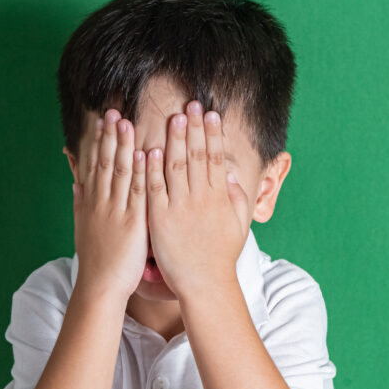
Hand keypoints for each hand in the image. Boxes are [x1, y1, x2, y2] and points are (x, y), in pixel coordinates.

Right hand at [72, 109, 147, 302]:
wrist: (100, 286)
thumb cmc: (96, 259)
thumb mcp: (83, 226)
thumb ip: (80, 201)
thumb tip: (76, 181)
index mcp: (92, 202)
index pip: (94, 165)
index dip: (98, 142)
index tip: (102, 121)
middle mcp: (101, 203)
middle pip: (104, 163)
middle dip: (110, 136)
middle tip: (114, 112)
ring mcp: (116, 211)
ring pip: (119, 172)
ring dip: (123, 146)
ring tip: (125, 123)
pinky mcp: (132, 223)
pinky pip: (136, 193)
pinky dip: (139, 172)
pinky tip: (143, 154)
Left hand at [145, 100, 249, 299]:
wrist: (204, 284)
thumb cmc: (220, 257)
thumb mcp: (237, 226)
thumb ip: (236, 199)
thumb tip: (234, 176)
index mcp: (219, 198)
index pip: (216, 158)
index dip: (213, 134)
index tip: (211, 114)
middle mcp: (201, 199)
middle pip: (198, 156)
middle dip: (195, 128)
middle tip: (192, 105)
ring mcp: (180, 208)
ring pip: (177, 166)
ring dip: (176, 140)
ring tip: (175, 117)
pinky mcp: (160, 219)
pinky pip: (155, 189)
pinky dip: (153, 169)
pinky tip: (150, 150)